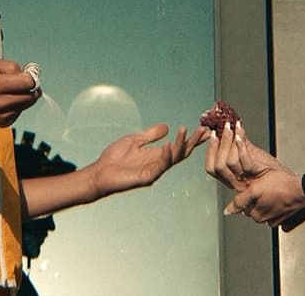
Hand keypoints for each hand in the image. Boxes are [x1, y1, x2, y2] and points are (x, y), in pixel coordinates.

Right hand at [0, 57, 41, 125]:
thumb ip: (10, 66)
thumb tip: (28, 74)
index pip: (28, 83)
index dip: (32, 76)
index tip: (28, 73)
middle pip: (31, 96)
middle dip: (31, 86)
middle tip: (23, 80)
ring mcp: (1, 115)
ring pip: (27, 104)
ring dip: (24, 95)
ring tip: (11, 89)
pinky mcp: (2, 123)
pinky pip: (19, 112)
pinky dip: (18, 105)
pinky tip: (6, 99)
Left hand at [89, 123, 208, 196]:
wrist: (100, 172)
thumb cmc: (114, 158)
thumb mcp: (134, 140)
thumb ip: (150, 135)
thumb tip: (167, 127)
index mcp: (156, 154)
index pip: (178, 146)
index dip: (190, 139)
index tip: (204, 130)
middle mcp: (158, 163)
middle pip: (181, 153)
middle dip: (192, 142)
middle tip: (205, 131)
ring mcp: (154, 171)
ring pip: (173, 158)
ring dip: (180, 144)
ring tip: (185, 130)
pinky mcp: (146, 177)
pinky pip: (160, 165)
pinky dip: (166, 154)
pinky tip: (169, 144)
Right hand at [204, 120, 284, 190]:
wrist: (290, 186)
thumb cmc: (272, 171)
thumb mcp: (254, 158)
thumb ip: (242, 145)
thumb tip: (233, 126)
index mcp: (232, 179)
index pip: (211, 168)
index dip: (210, 151)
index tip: (212, 134)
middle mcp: (236, 182)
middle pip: (217, 166)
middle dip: (217, 145)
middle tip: (222, 127)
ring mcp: (247, 179)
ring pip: (229, 162)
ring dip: (228, 141)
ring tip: (232, 127)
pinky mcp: (258, 174)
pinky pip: (245, 162)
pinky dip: (241, 146)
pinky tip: (241, 132)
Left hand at [223, 168, 304, 229]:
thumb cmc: (282, 186)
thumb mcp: (256, 188)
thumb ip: (240, 201)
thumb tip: (226, 212)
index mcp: (256, 214)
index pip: (243, 204)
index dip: (248, 193)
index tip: (257, 187)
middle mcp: (265, 220)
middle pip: (254, 207)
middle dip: (257, 197)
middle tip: (266, 186)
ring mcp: (276, 221)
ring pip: (265, 209)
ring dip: (267, 201)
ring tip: (275, 191)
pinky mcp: (286, 221)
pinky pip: (276, 212)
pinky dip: (277, 206)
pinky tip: (281, 198)